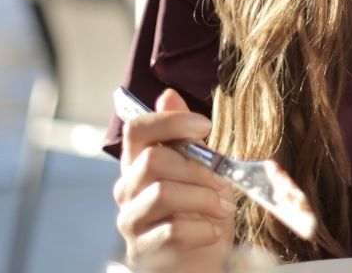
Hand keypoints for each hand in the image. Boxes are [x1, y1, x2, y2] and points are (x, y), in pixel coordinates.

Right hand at [114, 88, 237, 271]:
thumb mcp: (202, 171)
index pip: (137, 129)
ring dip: (202, 199)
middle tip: (223, 183)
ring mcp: (131, 221)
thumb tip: (168, 94)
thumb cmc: (202, 214)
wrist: (203, 262)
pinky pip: (170, 231)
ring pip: (162, 193)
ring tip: (223, 208)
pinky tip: (213, 232)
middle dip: (198, 168)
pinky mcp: (141, 251)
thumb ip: (185, 137)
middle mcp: (128, 189)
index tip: (205, 126)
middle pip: (153, 160)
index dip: (170, 121)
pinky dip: (201, 229)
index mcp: (140, 163)